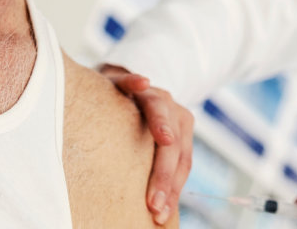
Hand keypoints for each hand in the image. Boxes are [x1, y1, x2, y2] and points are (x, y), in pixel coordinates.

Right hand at [101, 64, 194, 224]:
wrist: (114, 89)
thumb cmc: (131, 128)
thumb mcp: (147, 150)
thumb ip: (155, 170)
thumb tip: (158, 212)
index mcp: (180, 130)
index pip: (182, 163)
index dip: (173, 190)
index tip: (161, 215)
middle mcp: (170, 111)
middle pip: (173, 144)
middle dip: (164, 175)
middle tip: (154, 203)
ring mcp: (149, 94)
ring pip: (158, 109)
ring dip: (162, 124)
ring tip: (166, 140)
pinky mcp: (124, 81)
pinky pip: (130, 81)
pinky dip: (136, 82)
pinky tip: (142, 83)